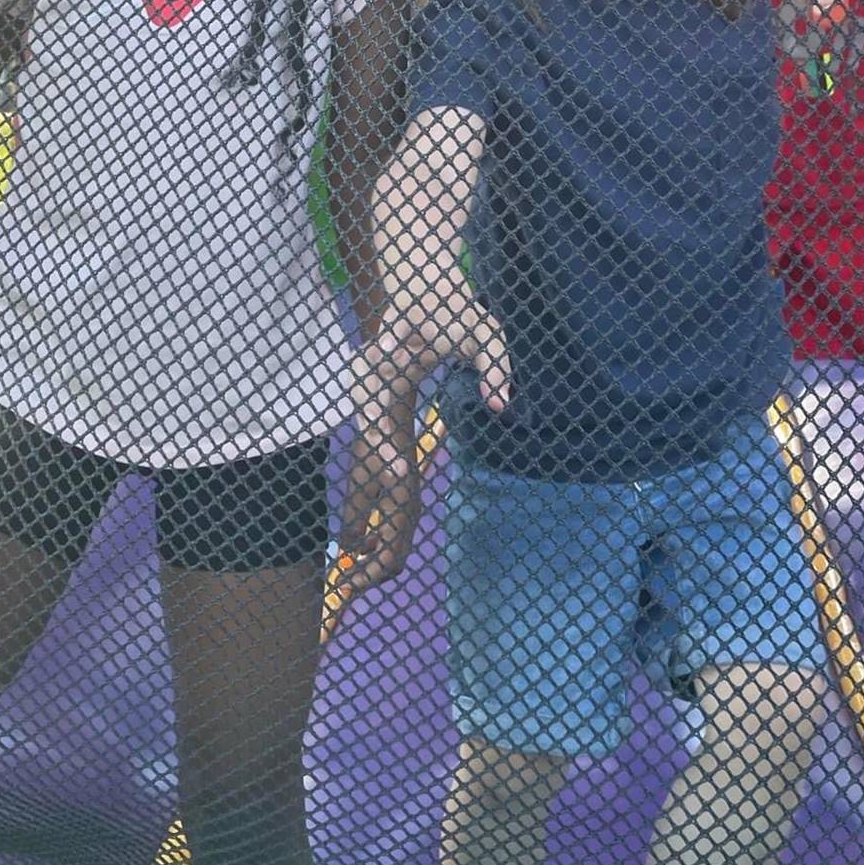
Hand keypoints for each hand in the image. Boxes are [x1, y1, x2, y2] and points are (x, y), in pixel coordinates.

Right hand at [337, 293, 510, 598]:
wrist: (419, 290)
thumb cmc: (450, 308)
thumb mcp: (480, 326)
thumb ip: (493, 361)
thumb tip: (501, 405)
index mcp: (383, 374)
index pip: (378, 422)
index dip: (385, 454)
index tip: (395, 480)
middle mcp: (370, 400)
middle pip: (367, 464)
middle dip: (368, 518)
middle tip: (371, 571)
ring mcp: (373, 415)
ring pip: (365, 476)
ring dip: (364, 522)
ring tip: (362, 574)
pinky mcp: (382, 424)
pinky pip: (374, 471)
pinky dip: (372, 507)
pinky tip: (368, 543)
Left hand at [337, 415, 424, 596]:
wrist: (388, 416)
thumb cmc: (373, 444)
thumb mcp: (359, 481)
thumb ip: (355, 516)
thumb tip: (349, 549)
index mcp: (402, 510)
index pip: (387, 558)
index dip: (366, 576)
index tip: (343, 586)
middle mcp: (411, 514)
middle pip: (395, 560)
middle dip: (370, 575)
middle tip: (343, 582)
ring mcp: (410, 509)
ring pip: (396, 550)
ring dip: (374, 563)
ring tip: (349, 567)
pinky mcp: (405, 503)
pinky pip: (394, 536)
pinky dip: (378, 547)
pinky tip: (361, 544)